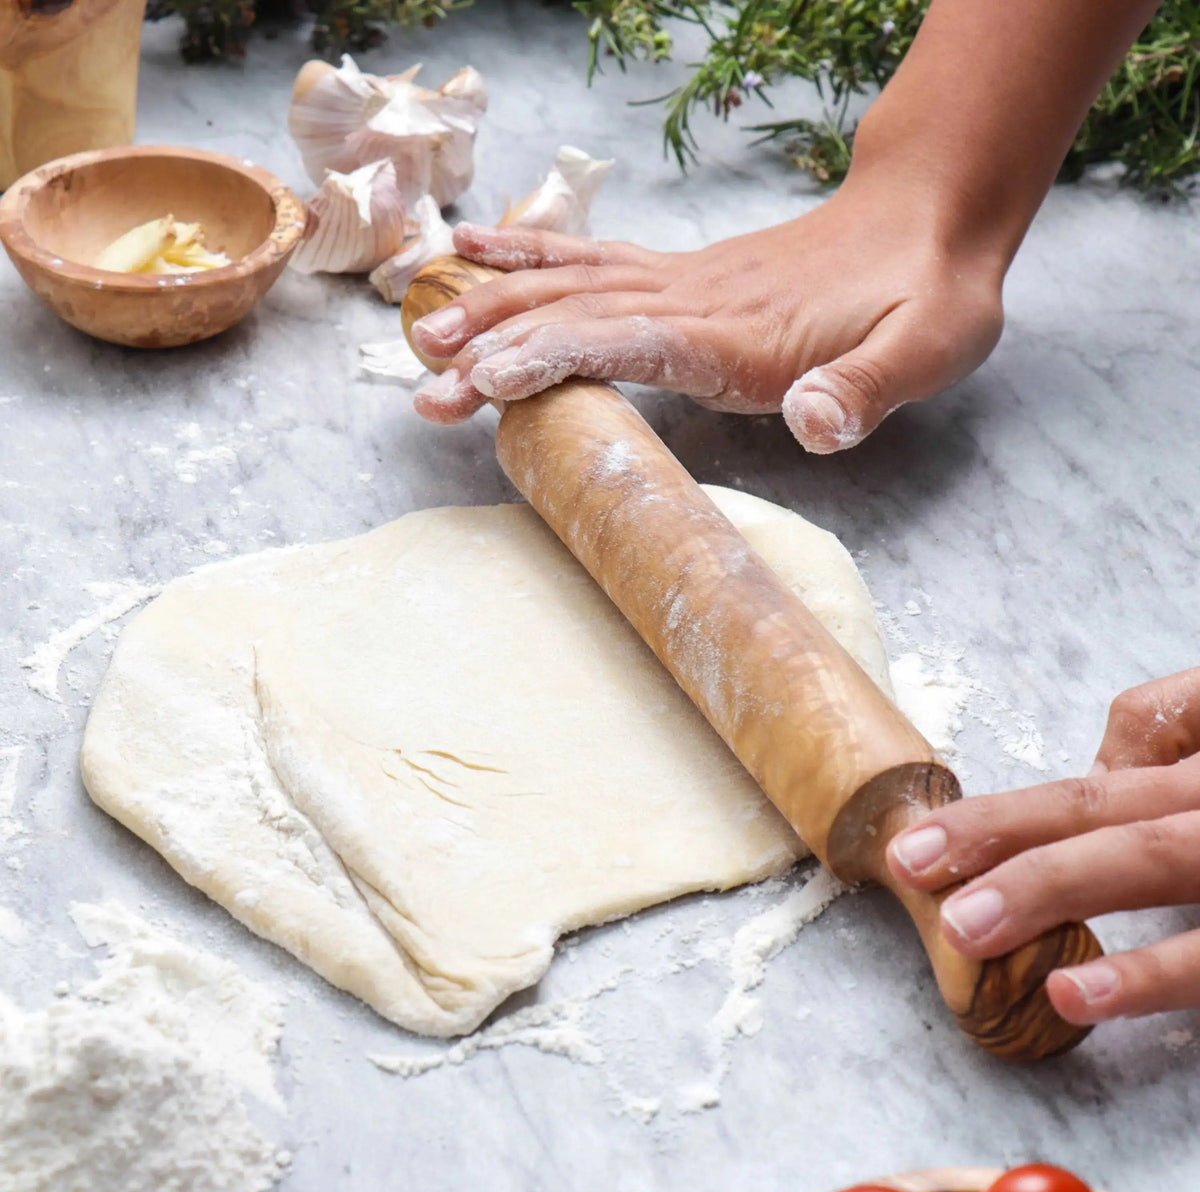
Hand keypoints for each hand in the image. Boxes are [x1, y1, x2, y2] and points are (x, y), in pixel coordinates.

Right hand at [408, 167, 1005, 452]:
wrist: (933, 218)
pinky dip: (529, 256)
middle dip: (497, 348)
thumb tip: (814, 424)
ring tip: (428, 330)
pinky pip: (590, 260)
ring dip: (495, 305)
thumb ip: (867, 388)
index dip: (556, 358)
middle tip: (428, 384)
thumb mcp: (928, 349)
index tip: (489, 381)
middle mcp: (694, 298)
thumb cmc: (930, 293)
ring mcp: (682, 279)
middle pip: (575, 316)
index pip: (628, 340)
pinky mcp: (682, 275)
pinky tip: (478, 252)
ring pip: (568, 284)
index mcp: (739, 330)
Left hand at [887, 669, 1199, 1024]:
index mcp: (1199, 769)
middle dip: (999, 838)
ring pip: (1147, 858)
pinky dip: (1151, 975)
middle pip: (1101, 810)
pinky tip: (1071, 990)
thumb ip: (1171, 730)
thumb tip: (1099, 764)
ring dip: (1049, 889)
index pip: (1090, 788)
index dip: (1000, 816)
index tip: (918, 843)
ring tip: (965, 927)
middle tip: (911, 867)